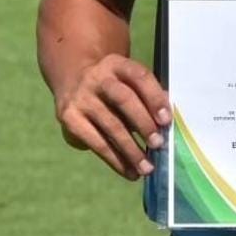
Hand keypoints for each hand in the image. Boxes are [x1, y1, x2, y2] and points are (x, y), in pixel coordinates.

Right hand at [55, 55, 170, 180]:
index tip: (167, 120)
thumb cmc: (113, 86)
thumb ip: (146, 96)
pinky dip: (115, 159)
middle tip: (158, 144)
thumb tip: (166, 122)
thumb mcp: (127, 80)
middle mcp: (97, 77)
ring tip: (147, 167)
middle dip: (143, 123)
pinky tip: (129, 171)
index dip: (154, 98)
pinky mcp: (69, 118)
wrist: (73, 80)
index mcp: (117, 65)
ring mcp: (81, 98)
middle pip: (123, 99)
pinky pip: (96, 142)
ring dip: (131, 150)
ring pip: (110, 126)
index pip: (139, 77)